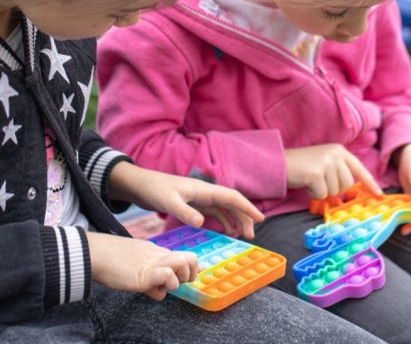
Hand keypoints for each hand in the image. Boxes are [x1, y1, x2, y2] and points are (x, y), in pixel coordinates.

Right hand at [86, 231, 198, 300]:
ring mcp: (153, 263)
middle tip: (177, 283)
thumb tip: (160, 293)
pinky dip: (166, 285)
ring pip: (183, 263)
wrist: (96, 252)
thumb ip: (152, 278)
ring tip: (164, 285)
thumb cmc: (112, 260)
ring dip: (178, 280)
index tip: (191, 276)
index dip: (191, 268)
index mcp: (158, 252)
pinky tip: (153, 289)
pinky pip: (167, 275)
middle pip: (190, 258)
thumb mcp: (137, 267)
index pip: (184, 256)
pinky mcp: (145, 274)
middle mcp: (159, 255)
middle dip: (190, 274)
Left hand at [109, 162, 263, 238]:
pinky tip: (227, 231)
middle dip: (244, 217)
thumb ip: (184, 212)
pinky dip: (224, 221)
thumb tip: (202, 223)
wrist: (140, 184)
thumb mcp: (168, 202)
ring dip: (236, 220)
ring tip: (244, 235)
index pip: (231, 197)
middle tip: (252, 235)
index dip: (247, 207)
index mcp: (203, 189)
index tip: (260, 218)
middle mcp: (205, 192)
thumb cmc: (154, 190)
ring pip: (225, 208)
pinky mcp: (194, 204)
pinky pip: (215, 212)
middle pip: (232, 203)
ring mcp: (200, 198)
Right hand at [285, 143, 382, 198]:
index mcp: (339, 150)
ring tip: (311, 180)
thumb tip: (350, 188)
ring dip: (323, 191)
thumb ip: (338, 171)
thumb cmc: (301, 166)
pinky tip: (306, 183)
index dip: (370, 182)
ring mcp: (326, 163)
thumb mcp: (324, 162)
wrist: (279, 162)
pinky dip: (314, 194)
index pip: (359, 168)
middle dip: (334, 189)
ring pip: (335, 191)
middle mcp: (335, 154)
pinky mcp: (316, 173)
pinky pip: (322, 194)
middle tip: (319, 181)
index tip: (379, 194)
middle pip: (347, 184)